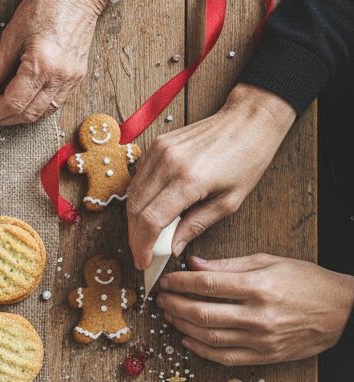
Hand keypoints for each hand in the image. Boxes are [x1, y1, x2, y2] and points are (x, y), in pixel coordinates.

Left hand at [0, 0, 106, 125]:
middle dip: (2, 119)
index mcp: (42, 65)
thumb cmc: (47, 3)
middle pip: (26, 114)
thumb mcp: (12, 34)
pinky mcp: (77, 77)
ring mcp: (71, 79)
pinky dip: (34, 108)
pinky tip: (21, 102)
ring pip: (41, 114)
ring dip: (18, 117)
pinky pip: (53, 104)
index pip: (12, 103)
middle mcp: (59, 77)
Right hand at [127, 85, 295, 269]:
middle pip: (135, 209)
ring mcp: (158, 151)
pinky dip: (138, 199)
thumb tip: (173, 247)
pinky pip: (137, 179)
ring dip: (134, 219)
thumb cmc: (247, 158)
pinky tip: (148, 211)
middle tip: (142, 253)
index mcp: (189, 180)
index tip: (142, 261)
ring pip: (132, 194)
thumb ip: (196, 225)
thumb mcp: (229, 201)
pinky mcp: (156, 145)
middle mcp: (168, 163)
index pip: (151, 220)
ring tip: (144, 236)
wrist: (248, 120)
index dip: (142, 245)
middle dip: (135, 236)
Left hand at [157, 254, 353, 364]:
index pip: (206, 285)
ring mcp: (261, 339)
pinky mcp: (266, 357)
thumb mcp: (270, 262)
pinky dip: (200, 349)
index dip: (179, 283)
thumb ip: (229, 265)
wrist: (343, 311)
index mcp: (259, 286)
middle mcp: (258, 315)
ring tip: (169, 315)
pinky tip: (187, 339)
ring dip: (181, 326)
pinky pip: (224, 357)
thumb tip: (194, 265)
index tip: (165, 281)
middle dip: (174, 305)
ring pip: (209, 336)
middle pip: (202, 313)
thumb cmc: (308, 282)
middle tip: (160, 299)